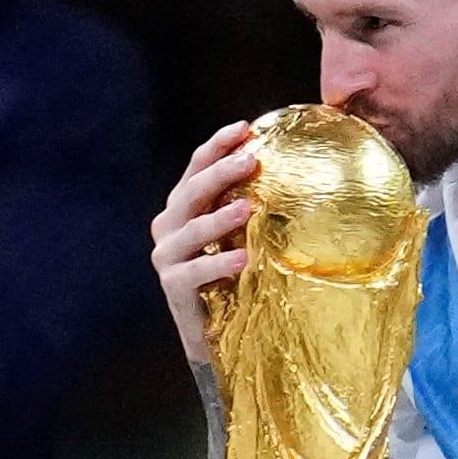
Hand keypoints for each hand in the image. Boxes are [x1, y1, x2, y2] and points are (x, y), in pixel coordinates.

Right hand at [148, 121, 257, 363]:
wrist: (212, 330)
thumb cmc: (232, 274)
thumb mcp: (240, 233)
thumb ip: (249, 203)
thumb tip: (290, 169)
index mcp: (183, 206)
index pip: (197, 166)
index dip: (218, 145)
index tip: (245, 128)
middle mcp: (168, 226)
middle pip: (191, 191)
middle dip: (220, 172)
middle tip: (250, 160)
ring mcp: (167, 256)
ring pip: (190, 229)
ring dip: (220, 217)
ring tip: (249, 208)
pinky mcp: (173, 285)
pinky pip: (194, 271)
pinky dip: (217, 263)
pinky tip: (243, 258)